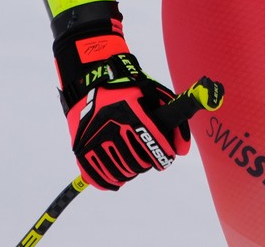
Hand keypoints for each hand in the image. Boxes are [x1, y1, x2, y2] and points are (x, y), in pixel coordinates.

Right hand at [52, 2, 191, 190]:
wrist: (88, 84)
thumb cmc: (127, 87)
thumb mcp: (153, 93)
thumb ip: (173, 117)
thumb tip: (182, 149)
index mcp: (131, 112)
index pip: (153, 145)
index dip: (164, 155)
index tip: (166, 158)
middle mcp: (111, 128)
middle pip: (139, 162)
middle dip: (149, 162)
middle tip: (150, 157)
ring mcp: (94, 141)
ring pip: (122, 171)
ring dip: (133, 171)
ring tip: (136, 163)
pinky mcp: (81, 150)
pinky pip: (100, 177)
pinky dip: (112, 180)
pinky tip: (119, 175)